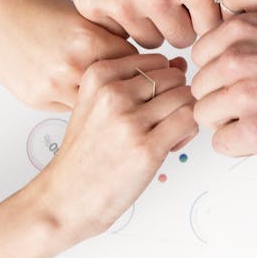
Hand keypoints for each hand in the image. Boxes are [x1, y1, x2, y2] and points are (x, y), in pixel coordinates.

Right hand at [0, 0, 135, 110]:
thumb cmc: (33, 7)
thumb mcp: (80, 14)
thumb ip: (107, 36)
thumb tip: (132, 57)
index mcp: (89, 39)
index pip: (134, 62)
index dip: (136, 63)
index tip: (137, 65)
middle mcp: (73, 65)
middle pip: (117, 86)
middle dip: (120, 84)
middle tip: (120, 80)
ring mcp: (54, 86)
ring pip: (94, 103)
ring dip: (96, 97)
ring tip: (94, 85)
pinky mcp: (37, 99)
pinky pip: (69, 108)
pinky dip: (72, 99)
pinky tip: (67, 85)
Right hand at [18, 0, 221, 48]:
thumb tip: (242, 0)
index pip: (213, 28)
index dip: (206, 17)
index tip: (200, 8)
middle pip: (181, 39)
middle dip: (180, 22)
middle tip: (172, 0)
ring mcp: (123, 3)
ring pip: (148, 39)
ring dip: (150, 22)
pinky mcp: (92, 4)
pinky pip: (115, 30)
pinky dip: (119, 16)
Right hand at [35, 53, 198, 240]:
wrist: (67, 197)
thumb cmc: (86, 154)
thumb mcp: (98, 104)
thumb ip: (137, 82)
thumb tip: (179, 64)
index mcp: (98, 75)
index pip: (156, 60)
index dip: (163, 82)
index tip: (151, 104)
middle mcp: (113, 92)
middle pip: (174, 78)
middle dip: (176, 98)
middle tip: (162, 123)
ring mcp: (129, 120)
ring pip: (185, 97)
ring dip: (184, 116)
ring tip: (166, 135)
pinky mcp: (147, 147)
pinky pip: (189, 120)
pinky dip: (188, 132)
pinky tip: (170, 145)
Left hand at [191, 14, 256, 155]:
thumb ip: (247, 48)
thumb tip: (223, 69)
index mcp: (241, 30)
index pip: (200, 59)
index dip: (220, 75)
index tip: (240, 83)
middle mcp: (236, 58)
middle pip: (200, 90)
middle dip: (223, 101)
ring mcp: (243, 94)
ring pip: (205, 117)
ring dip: (230, 123)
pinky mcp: (256, 129)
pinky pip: (222, 144)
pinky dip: (241, 145)